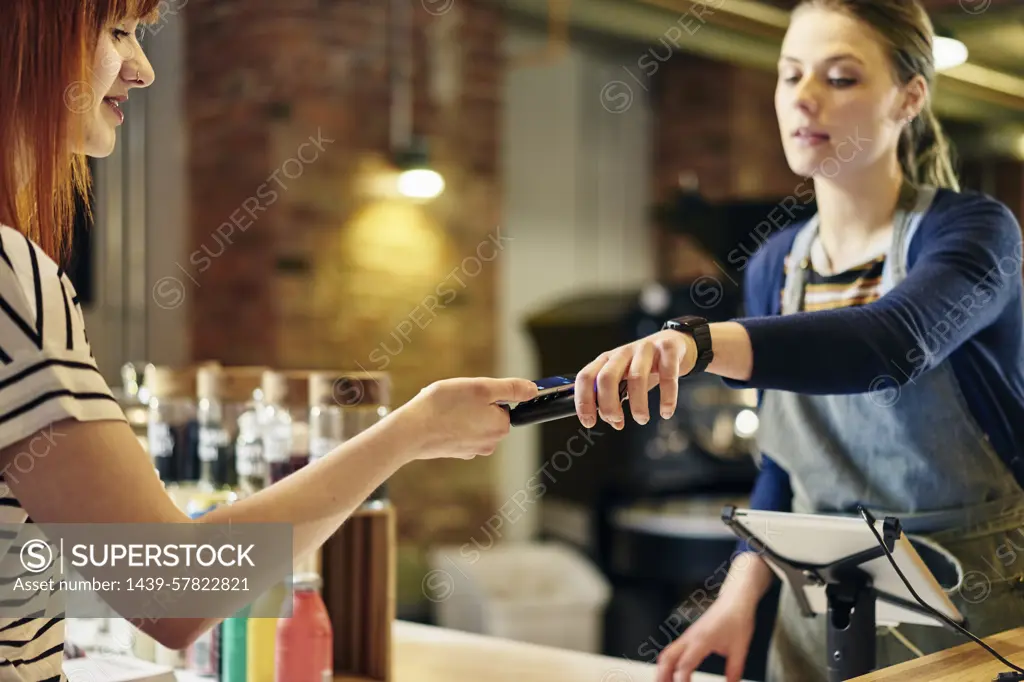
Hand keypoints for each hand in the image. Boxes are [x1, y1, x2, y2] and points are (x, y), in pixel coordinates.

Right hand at [397, 377, 538, 459]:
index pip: (503, 404)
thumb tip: (534, 390)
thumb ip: (510, 388)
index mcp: (500, 427)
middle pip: (488, 413)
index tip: (471, 393)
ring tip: (444, 408)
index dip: (487, 394)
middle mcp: (489, 443)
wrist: (410, 432)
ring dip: (460, 411)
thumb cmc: (444, 406)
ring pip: (471, 421)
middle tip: (456, 398)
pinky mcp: (454, 451)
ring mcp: (471, 449)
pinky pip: (458, 430)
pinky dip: (449, 422)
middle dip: (473, 403)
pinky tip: (437, 418)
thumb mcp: (481, 388)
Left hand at [574, 329, 695, 429]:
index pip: (585, 377)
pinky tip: (666, 412)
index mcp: (607, 360)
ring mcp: (645, 349)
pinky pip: (667, 376)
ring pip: (636, 377)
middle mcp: (622, 353)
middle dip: (608, 404)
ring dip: (638, 404)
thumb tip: (615, 423)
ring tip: (642, 419)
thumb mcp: (626, 380)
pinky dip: (667, 398)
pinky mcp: (668, 349)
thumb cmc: (646, 366)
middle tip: (617, 421)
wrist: (675, 344)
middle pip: (606, 377)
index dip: (583, 401)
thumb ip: (617, 400)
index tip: (589, 422)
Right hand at [656, 593, 756, 681]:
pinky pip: (673, 650)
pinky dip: (668, 663)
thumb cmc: (736, 619)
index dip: (681, 680)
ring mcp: (688, 636)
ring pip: (667, 653)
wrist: (734, 600)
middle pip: (667, 658)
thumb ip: (734, 671)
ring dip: (662, 669)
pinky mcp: (689, 636)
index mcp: (702, 640)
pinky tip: (673, 673)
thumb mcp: (740, 648)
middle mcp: (690, 637)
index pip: (685, 663)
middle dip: (662, 675)